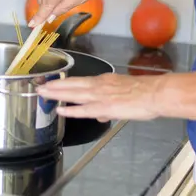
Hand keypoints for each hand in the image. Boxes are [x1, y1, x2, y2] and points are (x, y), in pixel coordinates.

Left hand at [36, 73, 161, 121]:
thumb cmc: (145, 94)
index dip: (65, 83)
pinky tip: (60, 110)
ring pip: (73, 93)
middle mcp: (99, 85)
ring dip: (57, 93)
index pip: (80, 81)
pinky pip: (84, 109)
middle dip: (55, 85)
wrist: (156, 93)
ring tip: (42, 93)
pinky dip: (71, 110)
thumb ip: (109, 106)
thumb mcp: (124, 95)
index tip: (53, 83)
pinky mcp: (105, 106)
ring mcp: (101, 95)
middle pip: (72, 84)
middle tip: (39, 85)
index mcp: (105, 80)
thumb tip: (100, 115)